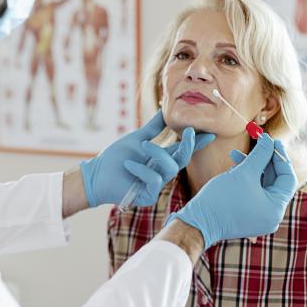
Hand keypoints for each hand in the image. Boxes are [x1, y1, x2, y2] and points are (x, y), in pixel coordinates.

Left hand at [80, 111, 215, 206]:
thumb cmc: (115, 158)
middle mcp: (161, 172)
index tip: (210, 132)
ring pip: (170, 168)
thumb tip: (164, 110)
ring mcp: (155, 185)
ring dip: (157, 154)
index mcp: (160, 159)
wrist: (96, 175)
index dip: (196, 142)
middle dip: (189, 145)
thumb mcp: (136, 139)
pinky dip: (141, 169)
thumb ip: (153, 128)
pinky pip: (154, 180)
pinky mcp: (147, 196)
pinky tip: (129, 164)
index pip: (182, 150)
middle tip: (190, 130)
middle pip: (182, 159)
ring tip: (142, 146)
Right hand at [169, 134, 296, 248]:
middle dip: (264, 160)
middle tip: (257, 142)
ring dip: (252, 167)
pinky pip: (252, 193)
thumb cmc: (222, 199)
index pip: (288, 178)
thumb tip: (269, 140)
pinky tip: (232, 167)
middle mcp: (271, 216)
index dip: (280, 157)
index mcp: (276, 209)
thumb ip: (260, 155)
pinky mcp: (247, 216)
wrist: (198, 222)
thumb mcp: (244, 173)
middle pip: (275, 181)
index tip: (272, 140)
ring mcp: (259, 217)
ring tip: (235, 154)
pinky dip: (246, 179)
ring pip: (262, 186)